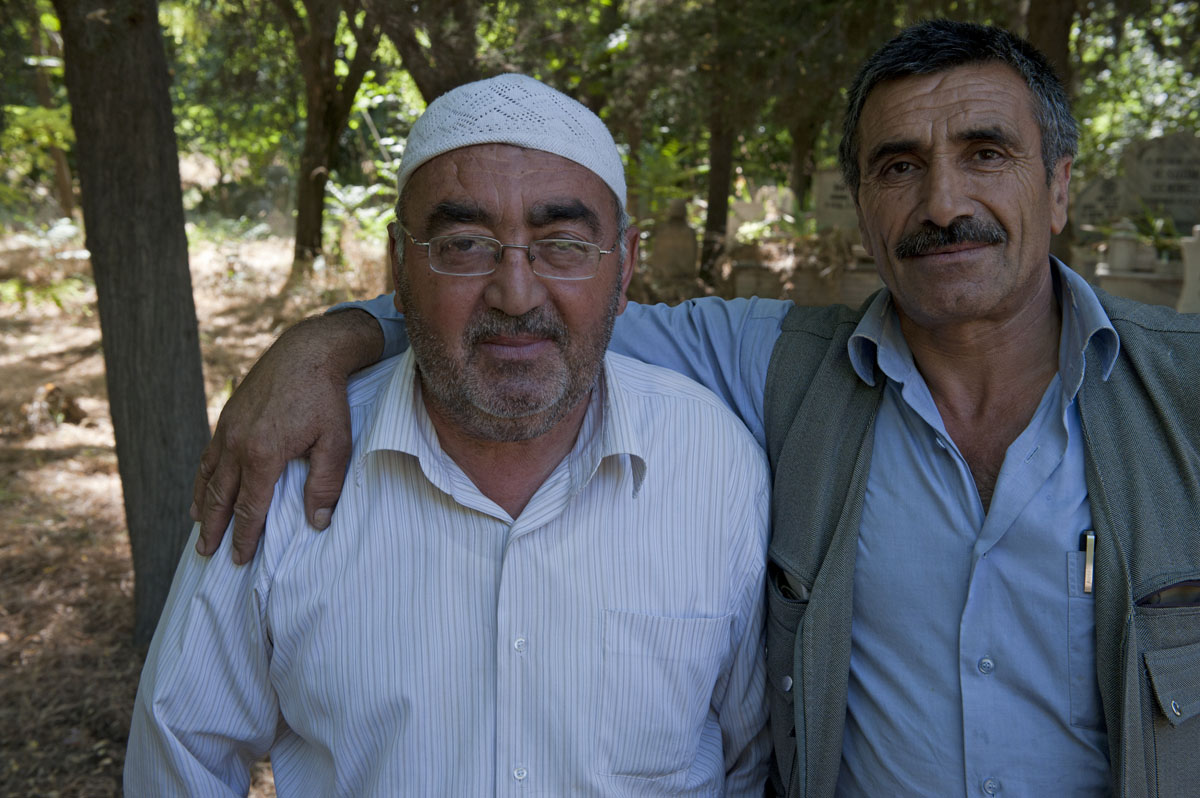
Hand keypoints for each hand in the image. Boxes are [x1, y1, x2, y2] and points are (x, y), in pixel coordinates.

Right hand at [192, 310, 383, 563]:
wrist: (308, 352)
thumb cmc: (326, 398)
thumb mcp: (336, 443)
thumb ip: (326, 485)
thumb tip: (317, 523)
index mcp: (263, 455)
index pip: (249, 508)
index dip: (244, 537)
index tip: (239, 559)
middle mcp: (237, 444)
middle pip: (220, 497)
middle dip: (212, 528)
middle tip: (206, 552)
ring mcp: (228, 429)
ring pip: (209, 476)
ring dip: (202, 505)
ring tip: (197, 527)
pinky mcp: (228, 417)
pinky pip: (209, 455)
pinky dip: (203, 476)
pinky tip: (202, 487)